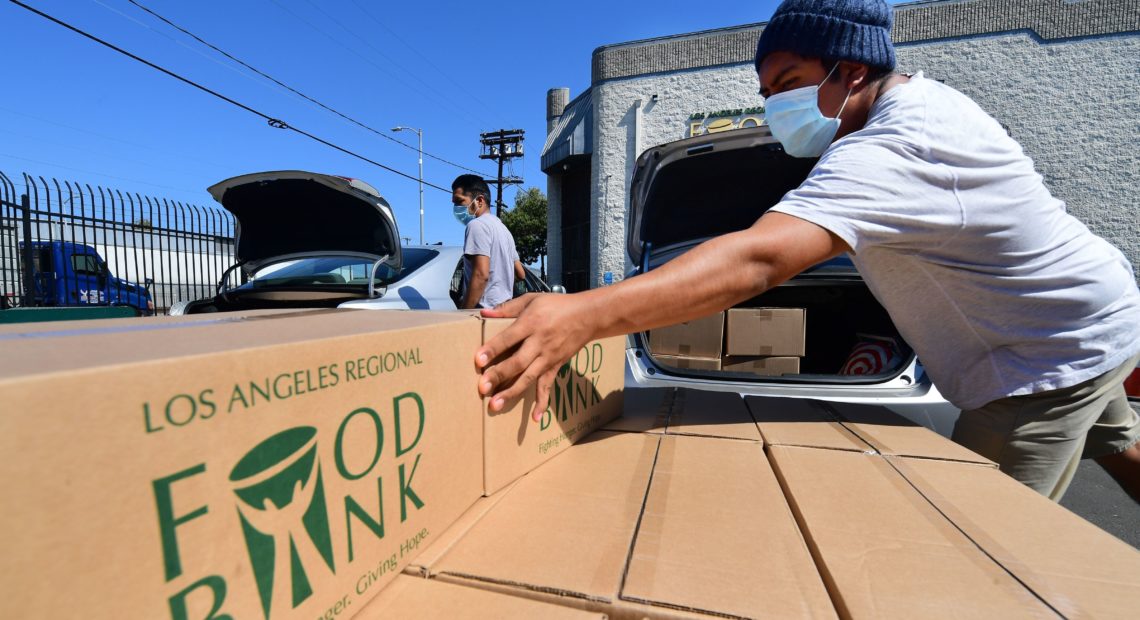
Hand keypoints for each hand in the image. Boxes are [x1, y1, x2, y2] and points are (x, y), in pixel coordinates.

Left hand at [476, 293, 596, 421]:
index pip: (509, 338)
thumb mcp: (532, 299)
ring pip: (528, 377)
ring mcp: (548, 357)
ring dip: (512, 392)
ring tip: (495, 405)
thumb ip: (507, 308)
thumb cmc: (557, 305)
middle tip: (482, 388)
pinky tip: (535, 418)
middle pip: (517, 362)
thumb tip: (483, 314)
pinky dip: (542, 402)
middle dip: (499, 375)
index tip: (479, 360)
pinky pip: (547, 386)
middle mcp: (539, 343)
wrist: (588, 316)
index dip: (493, 349)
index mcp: (531, 323)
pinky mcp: (555, 366)